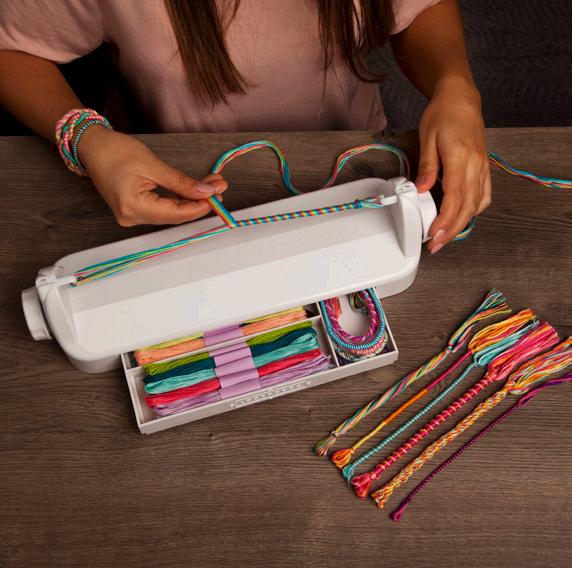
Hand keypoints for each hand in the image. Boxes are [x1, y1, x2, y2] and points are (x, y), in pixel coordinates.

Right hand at [77, 127, 227, 225]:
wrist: (92, 146)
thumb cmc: (115, 151)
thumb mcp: (153, 165)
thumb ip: (181, 182)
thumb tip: (206, 192)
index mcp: (133, 207)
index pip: (175, 214)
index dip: (200, 206)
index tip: (217, 195)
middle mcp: (131, 217)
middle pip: (175, 215)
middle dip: (199, 202)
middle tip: (219, 187)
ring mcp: (132, 216)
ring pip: (170, 213)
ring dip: (191, 201)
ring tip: (211, 186)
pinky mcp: (134, 210)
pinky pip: (162, 209)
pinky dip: (179, 201)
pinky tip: (194, 192)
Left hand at [415, 77, 490, 252]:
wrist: (460, 97)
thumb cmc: (443, 114)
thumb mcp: (427, 138)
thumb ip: (426, 167)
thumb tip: (419, 190)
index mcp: (460, 157)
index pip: (454, 197)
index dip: (445, 220)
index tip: (435, 234)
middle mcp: (475, 164)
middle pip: (467, 206)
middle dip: (452, 230)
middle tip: (436, 245)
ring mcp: (482, 166)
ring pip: (477, 203)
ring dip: (463, 223)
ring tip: (447, 236)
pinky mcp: (484, 167)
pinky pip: (484, 194)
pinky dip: (475, 209)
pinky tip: (464, 217)